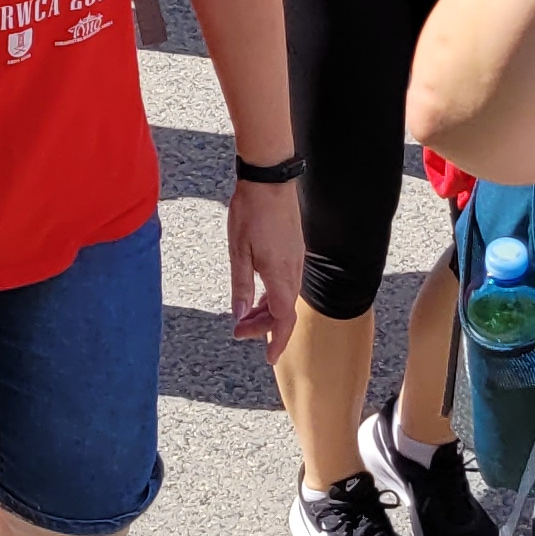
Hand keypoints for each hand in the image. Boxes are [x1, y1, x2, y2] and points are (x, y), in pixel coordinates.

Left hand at [228, 178, 303, 356]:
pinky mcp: (294, 248)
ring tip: (244, 314)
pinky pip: (286, 282)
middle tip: (238, 331)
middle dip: (263, 326)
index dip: (277, 340)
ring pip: (285, 296)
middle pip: (284, 311)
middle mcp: (294, 271)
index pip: (283, 320)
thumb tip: (239, 315)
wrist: (271, 178)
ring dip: (266, 310)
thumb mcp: (238, 252)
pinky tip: (258, 292)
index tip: (269, 357)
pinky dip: (272, 294)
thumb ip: (241, 286)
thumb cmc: (251, 212)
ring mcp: (296, 259)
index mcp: (281, 276)